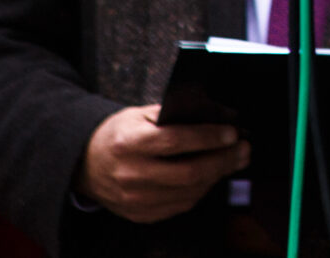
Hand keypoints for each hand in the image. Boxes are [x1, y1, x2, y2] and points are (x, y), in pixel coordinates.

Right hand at [75, 105, 248, 223]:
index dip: (207, 138)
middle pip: (187, 173)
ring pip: (188, 193)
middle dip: (222, 160)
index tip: (231, 133)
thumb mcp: (139, 115)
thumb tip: (214, 117)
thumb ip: (173, 115)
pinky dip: (201, 191)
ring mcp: (135, 199)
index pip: (175, 141)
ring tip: (234, 160)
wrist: (85, 165)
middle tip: (243, 149)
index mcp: (129, 144)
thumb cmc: (118, 135)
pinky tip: (212, 176)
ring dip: (217, 176)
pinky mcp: (140, 214)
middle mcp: (131, 174)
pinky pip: (180, 206)